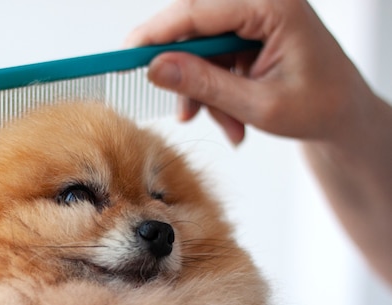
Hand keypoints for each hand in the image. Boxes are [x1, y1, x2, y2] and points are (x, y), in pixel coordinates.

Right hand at [125, 0, 372, 145]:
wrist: (344, 116)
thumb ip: (206, 85)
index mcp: (273, 7)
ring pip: (200, 50)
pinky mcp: (248, 35)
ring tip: (227, 127)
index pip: (198, 11)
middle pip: (195, 29)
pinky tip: (231, 120)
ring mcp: (254, 19)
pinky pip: (212, 60)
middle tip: (181, 110)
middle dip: (186, 75)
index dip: (156, 33)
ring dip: (203, 92)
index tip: (125, 55)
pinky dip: (214, 93)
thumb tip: (156, 69)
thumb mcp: (259, 104)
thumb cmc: (319, 107)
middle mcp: (261, 4)